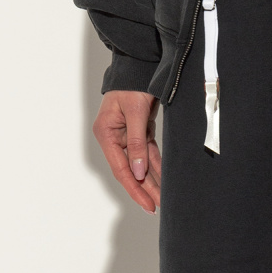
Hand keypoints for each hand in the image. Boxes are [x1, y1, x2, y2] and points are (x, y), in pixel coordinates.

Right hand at [93, 90, 161, 212]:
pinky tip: (164, 180)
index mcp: (106, 134)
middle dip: (145, 189)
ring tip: (163, 199)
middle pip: (130, 170)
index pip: (121, 169)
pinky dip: (156, 166)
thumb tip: (139, 172)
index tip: (147, 204)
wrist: (140, 65)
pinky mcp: (140, 132)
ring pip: (141, 164)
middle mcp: (114, 138)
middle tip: (158, 207)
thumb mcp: (136, 112)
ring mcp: (127, 136)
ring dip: (152, 181)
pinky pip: (148, 153)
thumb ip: (137, 142)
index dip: (135, 188)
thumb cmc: (133, 84)